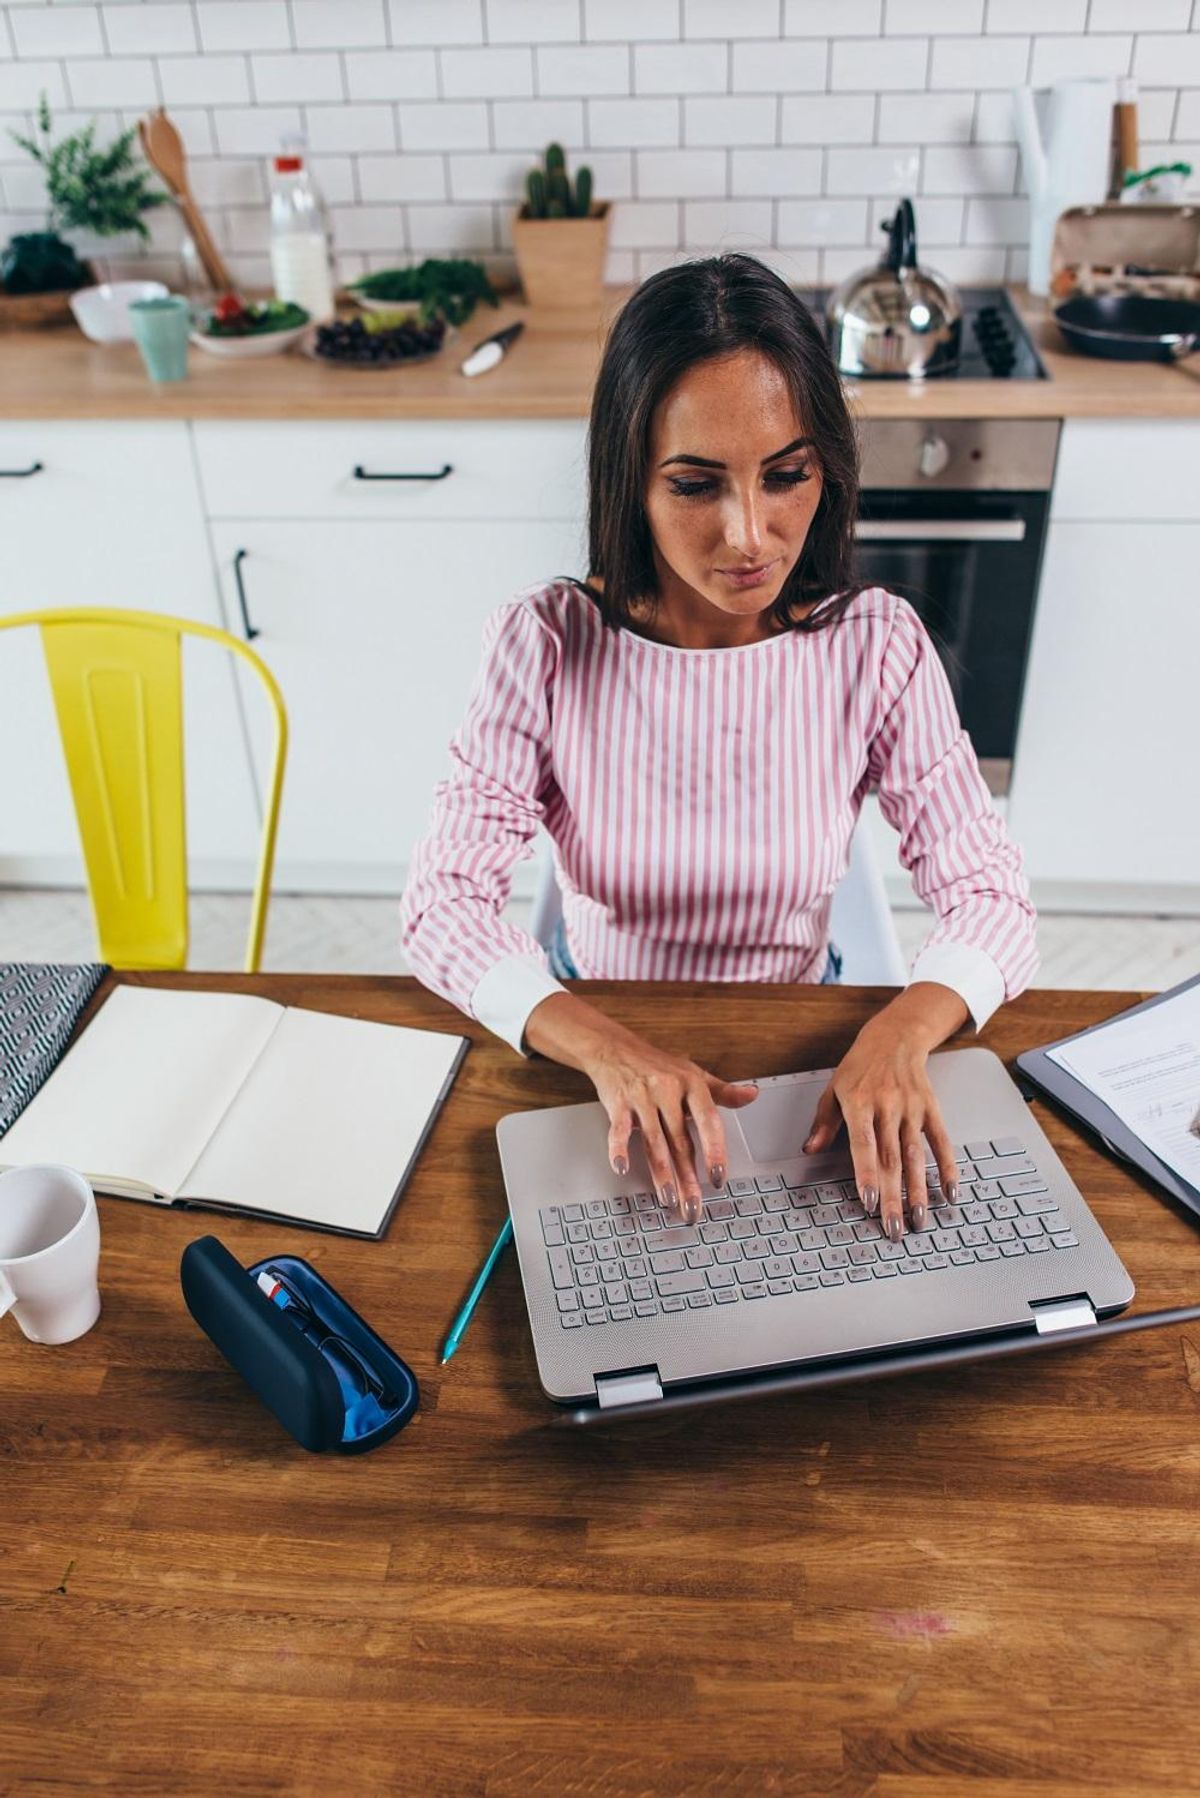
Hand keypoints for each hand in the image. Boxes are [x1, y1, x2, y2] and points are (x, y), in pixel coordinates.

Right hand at [585, 1029, 758, 1224]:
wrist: (616, 1048)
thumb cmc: (658, 1065)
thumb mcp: (694, 1074)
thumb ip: (723, 1091)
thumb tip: (752, 1095)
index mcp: (691, 1085)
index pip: (708, 1122)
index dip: (714, 1151)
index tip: (718, 1177)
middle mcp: (668, 1090)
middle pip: (680, 1141)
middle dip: (688, 1178)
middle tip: (694, 1206)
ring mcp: (642, 1097)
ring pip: (654, 1142)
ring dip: (661, 1174)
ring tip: (670, 1199)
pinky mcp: (618, 1104)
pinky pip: (618, 1130)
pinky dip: (619, 1149)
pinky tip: (622, 1167)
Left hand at [800, 1006, 959, 1242]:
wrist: (895, 1038)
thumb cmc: (860, 1067)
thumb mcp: (833, 1089)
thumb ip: (823, 1122)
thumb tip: (810, 1149)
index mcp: (859, 1102)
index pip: (863, 1144)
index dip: (868, 1174)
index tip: (870, 1201)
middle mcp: (888, 1106)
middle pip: (891, 1159)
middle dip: (893, 1196)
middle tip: (895, 1228)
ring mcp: (912, 1109)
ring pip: (916, 1156)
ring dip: (919, 1190)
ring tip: (919, 1219)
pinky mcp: (931, 1109)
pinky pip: (941, 1142)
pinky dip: (948, 1168)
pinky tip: (950, 1192)